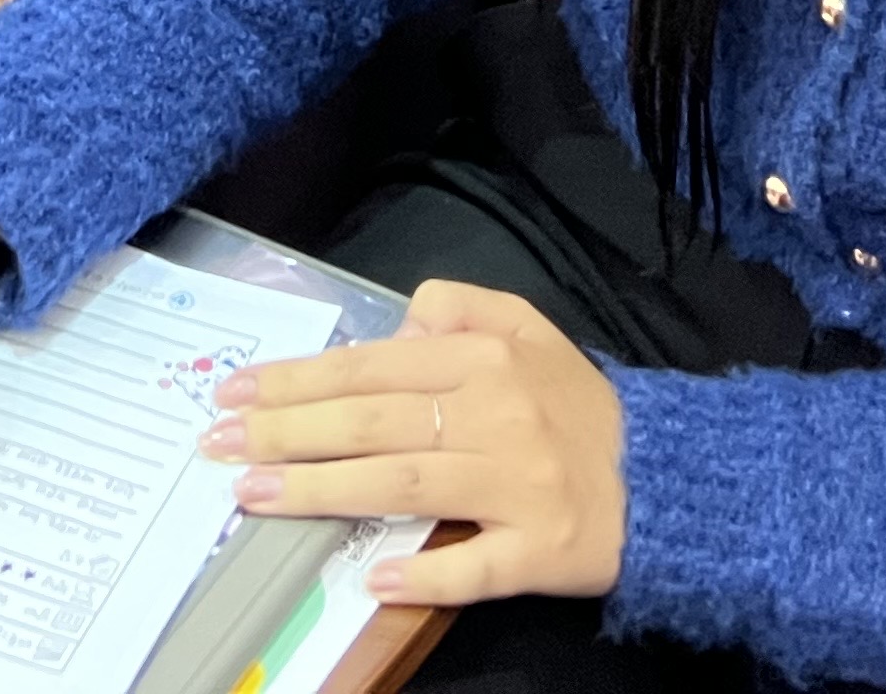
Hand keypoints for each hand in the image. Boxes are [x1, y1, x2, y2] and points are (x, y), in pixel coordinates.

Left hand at [198, 282, 627, 606]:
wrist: (668, 479)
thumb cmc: (578, 407)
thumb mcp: (527, 328)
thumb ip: (459, 308)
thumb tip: (398, 326)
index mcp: (487, 359)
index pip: (372, 368)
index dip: (298, 381)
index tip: (234, 392)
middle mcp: (497, 417)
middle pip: (373, 424)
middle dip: (285, 433)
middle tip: (217, 445)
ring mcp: (518, 487)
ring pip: (403, 485)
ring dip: (321, 491)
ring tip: (254, 496)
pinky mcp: (541, 549)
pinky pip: (475, 566)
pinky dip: (425, 573)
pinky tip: (370, 576)